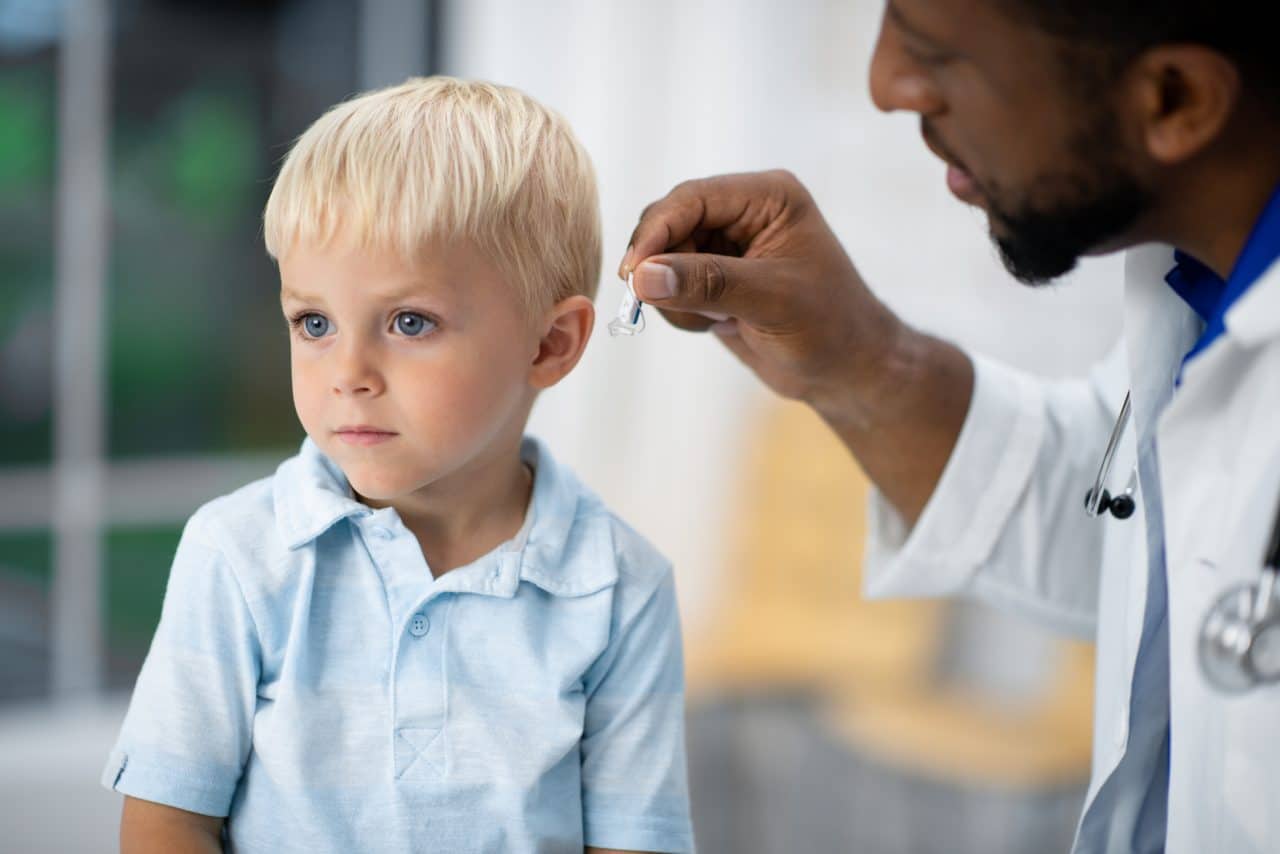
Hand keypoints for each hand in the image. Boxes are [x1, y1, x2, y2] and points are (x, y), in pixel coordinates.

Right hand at [619, 170, 972, 523]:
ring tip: (715, 321)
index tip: (633, 273)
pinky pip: (669, 285)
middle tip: (676, 309)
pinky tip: (716, 325)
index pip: (691, 198)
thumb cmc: (828, 328)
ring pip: (662, 258)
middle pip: (668, 223)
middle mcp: (743, 211)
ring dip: (674, 296)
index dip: (656, 232)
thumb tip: (642, 277)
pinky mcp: (715, 277)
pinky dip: (680, 310)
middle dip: (663, 268)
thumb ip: (707, 283)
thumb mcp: (770, 302)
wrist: (846, 371)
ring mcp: (727, 244)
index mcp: (768, 196)